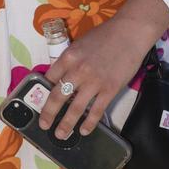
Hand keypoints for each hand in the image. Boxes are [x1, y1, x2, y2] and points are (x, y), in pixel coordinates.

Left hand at [39, 13, 153, 139]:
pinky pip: (96, 111)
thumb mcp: (79, 44)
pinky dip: (89, 123)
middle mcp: (77, 71)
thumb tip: (62, 76)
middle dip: (48, 113)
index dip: (43, 92)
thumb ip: (70, 60)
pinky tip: (84, 131)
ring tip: (60, 135)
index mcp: (68, 57)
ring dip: (66, 124)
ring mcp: (94, 82)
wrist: (129, 33)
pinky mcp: (110, 90)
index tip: (39, 103)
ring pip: (76, 108)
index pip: (49, 78)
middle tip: (43, 125)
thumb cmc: (104, 36)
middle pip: (58, 96)